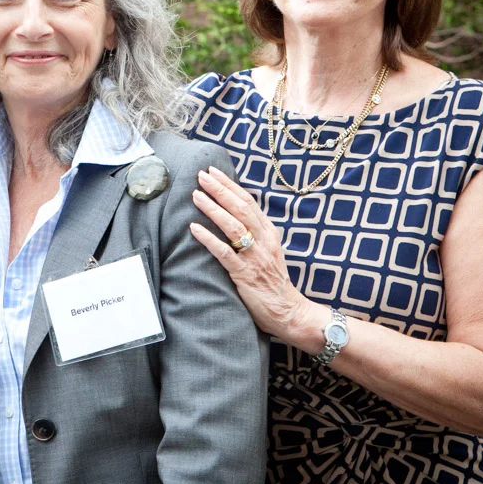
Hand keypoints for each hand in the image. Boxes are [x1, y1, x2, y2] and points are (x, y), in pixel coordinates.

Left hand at [190, 166, 323, 346]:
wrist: (288, 311)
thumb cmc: (274, 281)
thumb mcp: (271, 250)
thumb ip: (259, 232)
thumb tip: (243, 214)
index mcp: (269, 233)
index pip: (249, 202)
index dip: (231, 185)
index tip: (214, 172)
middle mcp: (264, 241)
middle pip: (240, 208)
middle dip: (220, 190)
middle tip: (201, 176)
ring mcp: (255, 257)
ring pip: (233, 226)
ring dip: (213, 209)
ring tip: (196, 196)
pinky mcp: (245, 274)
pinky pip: (224, 252)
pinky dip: (208, 238)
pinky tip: (194, 228)